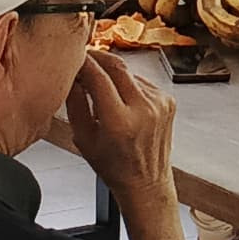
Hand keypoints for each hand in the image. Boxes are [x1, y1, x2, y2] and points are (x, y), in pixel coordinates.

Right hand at [66, 52, 179, 204]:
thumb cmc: (113, 166)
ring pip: (129, 72)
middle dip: (97, 58)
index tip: (73, 57)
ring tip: (101, 89)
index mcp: (120, 122)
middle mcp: (143, 109)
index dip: (82, 62)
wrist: (146, 182)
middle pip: (116, 65)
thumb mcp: (83, 138)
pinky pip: (141, 81)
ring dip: (112, 73)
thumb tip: (70, 74)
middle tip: (83, 59)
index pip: (97, 77)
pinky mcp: (167, 100)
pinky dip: (127, 84)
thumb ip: (75, 102)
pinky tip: (121, 100)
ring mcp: (159, 103)